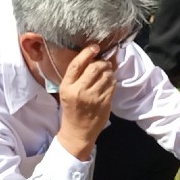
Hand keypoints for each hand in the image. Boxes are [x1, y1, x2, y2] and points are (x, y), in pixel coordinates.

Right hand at [55, 45, 115, 159]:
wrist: (77, 131)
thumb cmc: (72, 109)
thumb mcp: (67, 91)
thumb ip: (78, 76)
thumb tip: (94, 56)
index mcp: (67, 87)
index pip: (77, 65)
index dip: (87, 53)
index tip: (95, 47)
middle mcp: (79, 91)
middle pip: (95, 67)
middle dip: (102, 62)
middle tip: (104, 63)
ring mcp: (93, 97)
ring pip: (106, 75)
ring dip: (109, 71)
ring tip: (106, 73)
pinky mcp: (105, 103)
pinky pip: (113, 85)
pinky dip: (113, 81)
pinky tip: (109, 82)